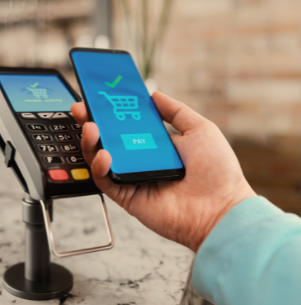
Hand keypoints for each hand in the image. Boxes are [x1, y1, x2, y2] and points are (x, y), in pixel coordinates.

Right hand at [71, 92, 255, 251]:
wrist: (222, 209)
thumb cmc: (217, 172)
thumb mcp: (200, 129)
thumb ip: (175, 111)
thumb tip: (154, 95)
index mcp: (155, 144)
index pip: (125, 124)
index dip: (110, 110)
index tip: (99, 96)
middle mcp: (140, 160)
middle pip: (107, 139)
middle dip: (91, 121)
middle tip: (82, 108)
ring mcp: (132, 178)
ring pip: (100, 158)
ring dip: (91, 142)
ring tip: (91, 127)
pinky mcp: (126, 197)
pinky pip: (105, 181)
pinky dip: (100, 167)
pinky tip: (106, 155)